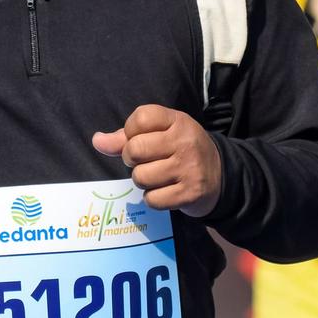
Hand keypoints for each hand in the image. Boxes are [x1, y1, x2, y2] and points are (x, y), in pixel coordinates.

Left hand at [93, 104, 222, 216]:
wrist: (220, 176)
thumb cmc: (181, 150)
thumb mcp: (160, 134)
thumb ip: (125, 136)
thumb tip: (97, 141)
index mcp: (178, 121)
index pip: (140, 118)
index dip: (130, 131)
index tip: (140, 138)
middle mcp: (185, 142)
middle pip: (134, 150)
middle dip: (132, 159)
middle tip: (147, 161)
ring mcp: (189, 168)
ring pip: (140, 177)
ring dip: (143, 180)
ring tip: (158, 176)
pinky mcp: (190, 193)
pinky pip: (152, 199)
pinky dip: (153, 198)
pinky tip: (166, 191)